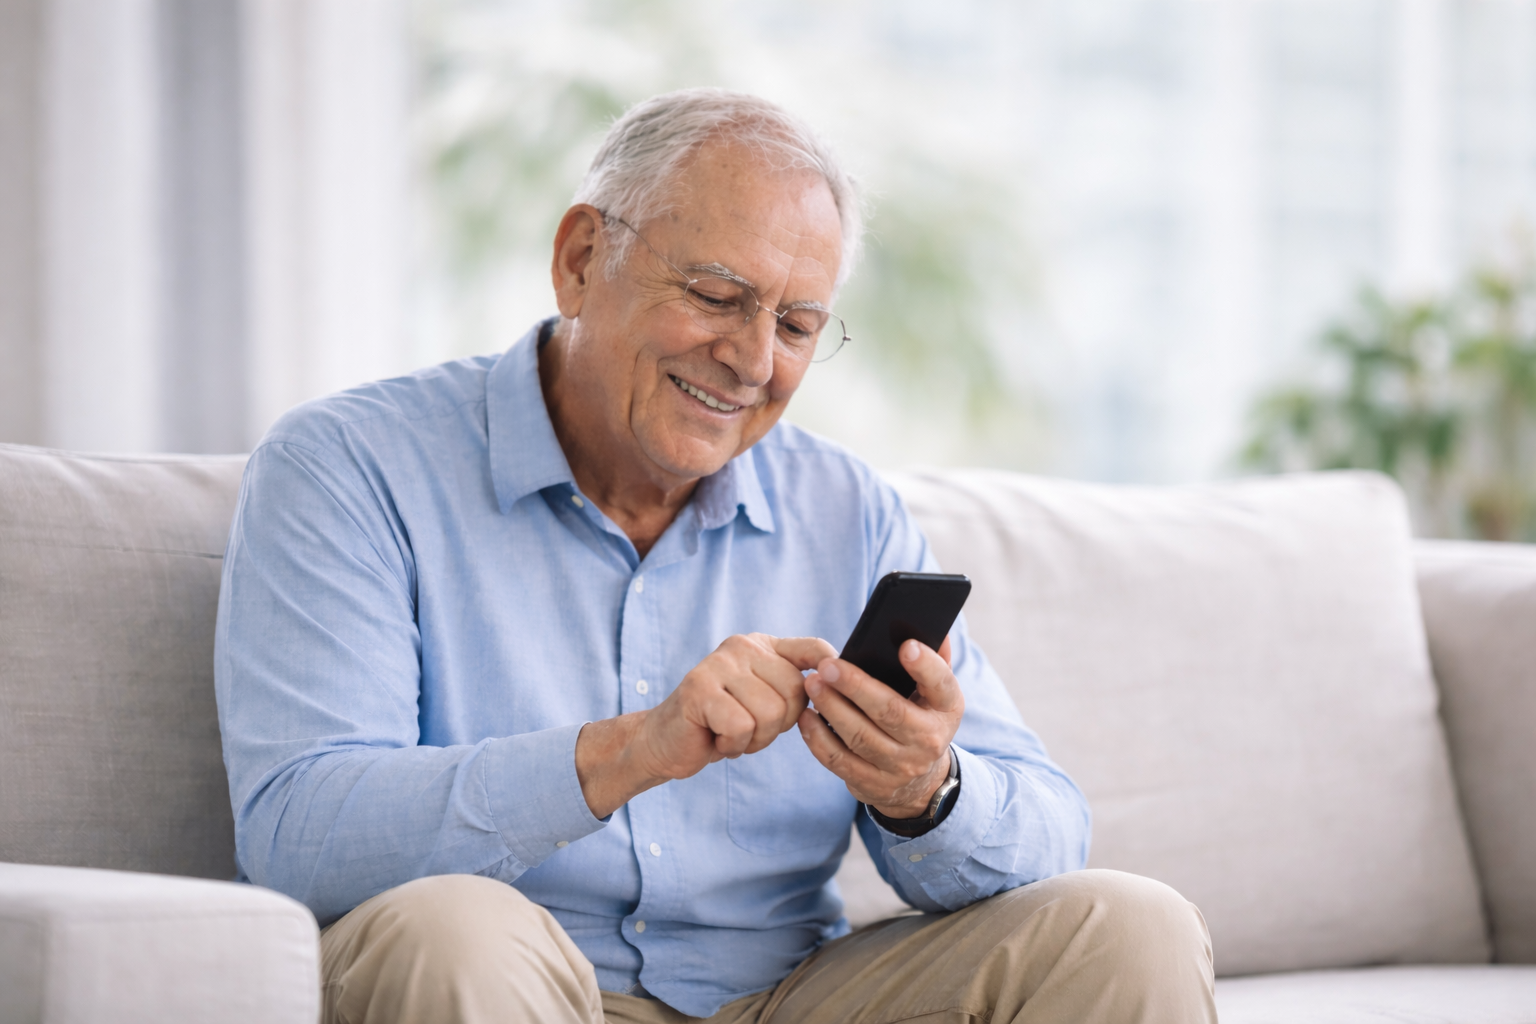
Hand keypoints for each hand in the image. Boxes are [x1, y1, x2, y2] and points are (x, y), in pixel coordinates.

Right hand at [575, 634, 834, 817]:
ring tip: (730, 732)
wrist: (666, 741)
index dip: (830, 670)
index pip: (813, 649)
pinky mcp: (698, 689)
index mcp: (762, 646)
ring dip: (754, 738)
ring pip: (771, 713)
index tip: (830, 691)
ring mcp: (719, 665)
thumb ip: (793, 685)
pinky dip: (733, 744)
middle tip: (748, 727)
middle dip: (779, 725)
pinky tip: (715, 737)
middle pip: (797, 692)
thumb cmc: (721, 723)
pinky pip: (742, 726)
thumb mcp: (763, 699)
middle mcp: (742, 646)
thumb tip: (840, 677)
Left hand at [797, 636, 963, 819]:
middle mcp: (929, 741)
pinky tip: (806, 717)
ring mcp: (900, 767)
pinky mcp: (873, 784)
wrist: (920, 782)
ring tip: (812, 684)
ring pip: (859, 736)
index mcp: (946, 709)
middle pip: (889, 711)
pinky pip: (840, 760)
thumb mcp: (936, 694)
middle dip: (855, 686)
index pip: (941, 684)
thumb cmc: (922, 719)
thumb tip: (929, 625)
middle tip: (827, 665)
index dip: (925, 665)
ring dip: (831, 708)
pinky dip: (818, 738)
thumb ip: (934, 660)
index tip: (905, 646)